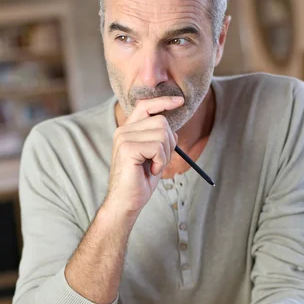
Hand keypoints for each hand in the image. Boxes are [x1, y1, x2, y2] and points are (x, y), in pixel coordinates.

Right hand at [105, 96, 183, 216]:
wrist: (126, 202)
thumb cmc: (140, 181)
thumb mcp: (153, 156)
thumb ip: (159, 139)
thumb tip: (173, 129)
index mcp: (128, 130)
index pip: (145, 105)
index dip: (163, 101)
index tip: (180, 102)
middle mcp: (123, 130)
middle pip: (162, 121)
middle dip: (169, 143)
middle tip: (159, 160)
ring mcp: (124, 138)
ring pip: (162, 133)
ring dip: (165, 154)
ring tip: (153, 166)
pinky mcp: (128, 148)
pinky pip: (158, 147)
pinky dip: (160, 161)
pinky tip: (151, 171)